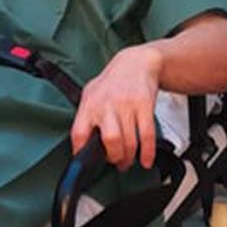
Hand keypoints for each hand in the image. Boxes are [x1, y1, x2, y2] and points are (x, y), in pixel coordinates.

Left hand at [71, 46, 162, 169]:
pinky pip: (147, 135)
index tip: (86, 162)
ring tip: (128, 161)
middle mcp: (107, 105)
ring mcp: (127, 105)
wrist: (136, 63)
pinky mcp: (144, 106)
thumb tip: (80, 144)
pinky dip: (147, 152)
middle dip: (114, 157)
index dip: (81, 152)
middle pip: (110, 140)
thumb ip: (85, 118)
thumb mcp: (90, 94)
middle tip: (115, 161)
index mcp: (89, 104)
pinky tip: (145, 160)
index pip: (79, 133)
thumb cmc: (112, 82)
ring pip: (129, 141)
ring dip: (129, 157)